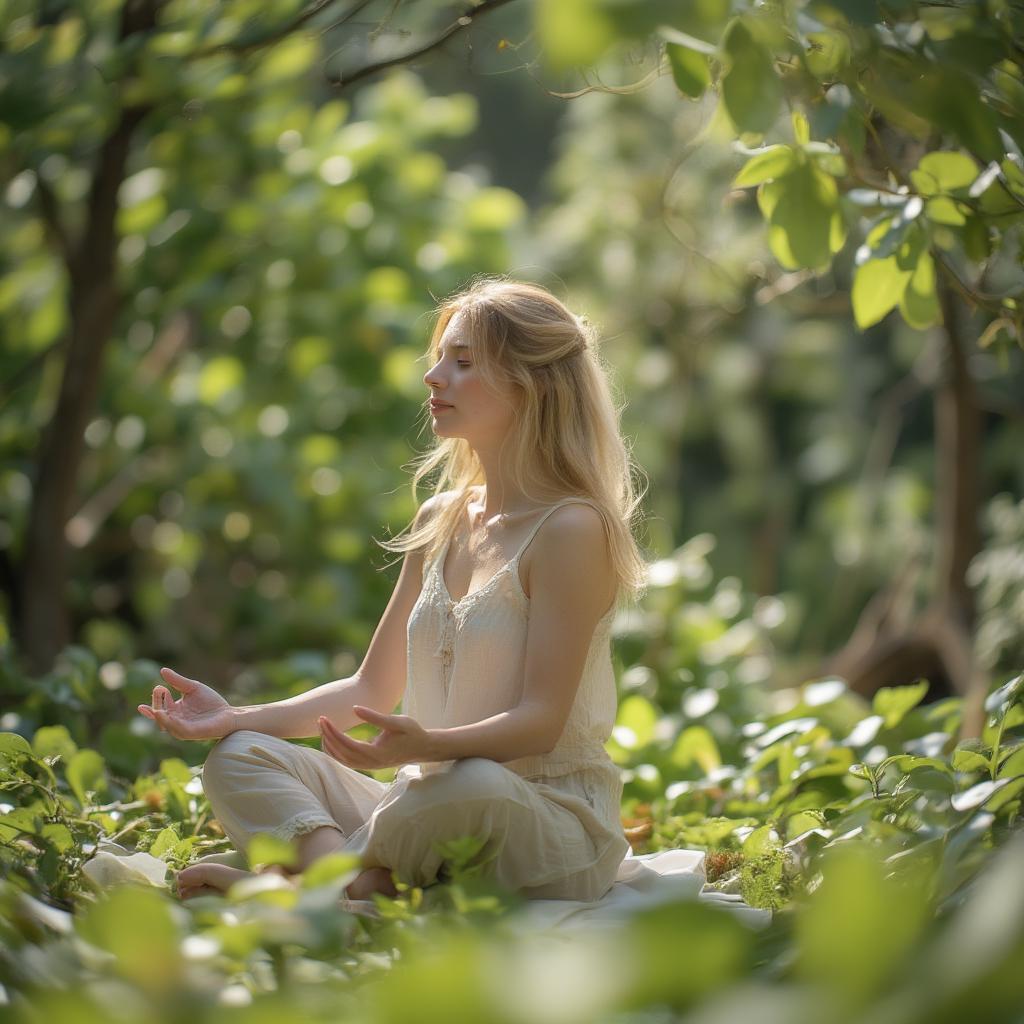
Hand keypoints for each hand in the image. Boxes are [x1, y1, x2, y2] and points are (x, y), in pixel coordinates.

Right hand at [137, 667, 235, 740]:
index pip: (158, 706)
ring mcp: (182, 728)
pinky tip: (170, 717)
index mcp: (174, 711)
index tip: (160, 687)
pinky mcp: (191, 733)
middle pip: (159, 715)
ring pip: (166, 725)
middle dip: (156, 704)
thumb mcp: (192, 688)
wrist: (228, 713)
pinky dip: (173, 724)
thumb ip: (177, 681)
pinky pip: (179, 730)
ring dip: (160, 718)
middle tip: (160, 690)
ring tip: (157, 711)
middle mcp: (175, 721)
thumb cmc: (210, 702)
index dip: (156, 697)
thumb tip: (162, 670)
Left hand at [319, 706, 438, 769]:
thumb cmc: (412, 732)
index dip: (333, 732)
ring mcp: (369, 766)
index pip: (347, 744)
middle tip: (320, 720)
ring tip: (322, 728)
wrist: (423, 748)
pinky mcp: (369, 764)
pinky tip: (330, 740)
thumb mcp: (396, 721)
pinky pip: (346, 761)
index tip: (324, 719)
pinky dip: (335, 752)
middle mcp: (371, 763)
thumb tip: (354, 708)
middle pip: (341, 753)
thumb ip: (375, 717)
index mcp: (377, 753)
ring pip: (342, 760)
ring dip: (329, 745)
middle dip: (327, 736)